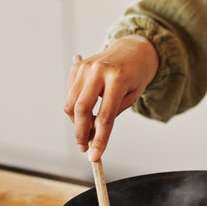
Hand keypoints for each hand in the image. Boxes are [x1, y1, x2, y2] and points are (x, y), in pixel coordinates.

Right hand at [64, 35, 158, 160]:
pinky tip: (86, 112)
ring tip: (87, 131)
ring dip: (76, 123)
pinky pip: (70, 95)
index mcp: (118, 78)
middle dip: (81, 133)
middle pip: (82, 110)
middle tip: (84, 148)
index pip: (105, 116)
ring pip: (71, 104)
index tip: (95, 155)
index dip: (100, 139)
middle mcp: (98, 71)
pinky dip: (75, 109)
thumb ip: (112, 113)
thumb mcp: (132, 96)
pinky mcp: (77, 68)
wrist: (133, 50)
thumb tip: (93, 135)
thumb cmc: (136, 76)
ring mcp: (85, 68)